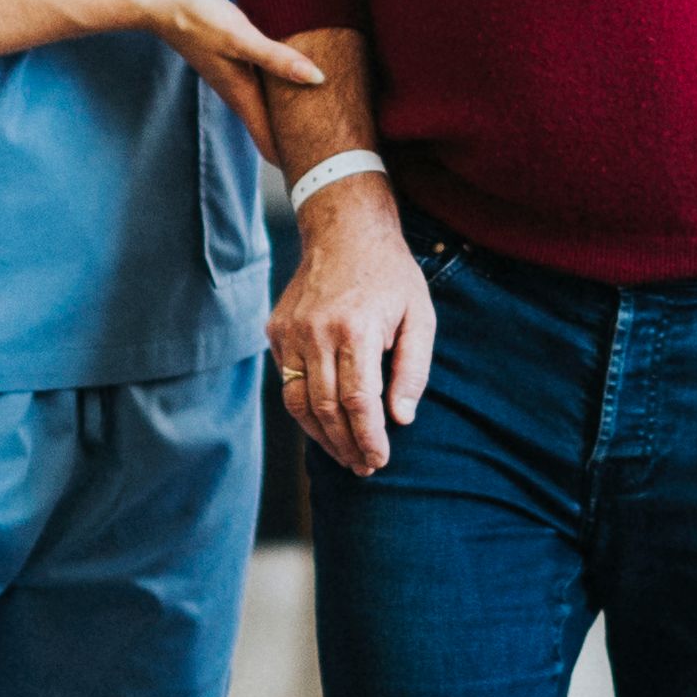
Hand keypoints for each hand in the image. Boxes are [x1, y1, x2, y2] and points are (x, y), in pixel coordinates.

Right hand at [122, 0, 326, 146]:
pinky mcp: (237, 60)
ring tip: (324, 124)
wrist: (164, 2)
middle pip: (273, 130)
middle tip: (331, 155)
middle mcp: (240, 93)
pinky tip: (300, 78)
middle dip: (297, 145)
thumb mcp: (241, 38)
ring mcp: (238, 78)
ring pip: (270, 108)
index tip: (321, 174)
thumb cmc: (200, 20)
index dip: (293, 162)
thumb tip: (317, 78)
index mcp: (243, 96)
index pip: (270, 143)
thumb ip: (277, 58)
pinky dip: (284, 89)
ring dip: (291, 118)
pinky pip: (267, 84)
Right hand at [271, 185, 439, 473]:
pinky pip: (286, 381)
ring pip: (298, 402)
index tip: (379, 460)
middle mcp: (316, 333)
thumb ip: (413, 370)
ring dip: (320, 435)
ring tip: (343, 454)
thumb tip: (401, 418)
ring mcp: (290, 332)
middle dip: (346, 446)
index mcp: (355, 329)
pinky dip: (304, 407)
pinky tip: (325, 421)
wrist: (345, 230)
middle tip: (363, 466)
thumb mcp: (420, 316)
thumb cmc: (390, 275)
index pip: (359, 403)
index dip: (369, 438)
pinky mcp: (276, 331)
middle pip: (326, 409)